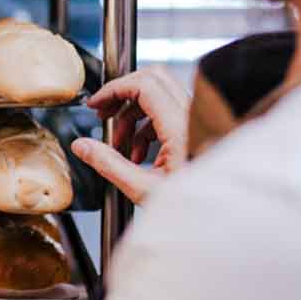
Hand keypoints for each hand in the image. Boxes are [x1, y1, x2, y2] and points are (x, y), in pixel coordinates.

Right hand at [71, 65, 189, 204]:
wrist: (218, 220)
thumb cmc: (193, 209)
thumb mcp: (143, 190)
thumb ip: (109, 165)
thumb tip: (83, 146)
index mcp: (180, 128)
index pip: (144, 85)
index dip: (114, 89)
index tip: (96, 103)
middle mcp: (192, 119)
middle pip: (153, 79)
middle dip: (123, 93)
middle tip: (104, 111)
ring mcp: (197, 124)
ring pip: (160, 95)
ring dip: (133, 113)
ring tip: (119, 141)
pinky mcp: (197, 133)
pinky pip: (168, 113)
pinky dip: (147, 125)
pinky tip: (138, 152)